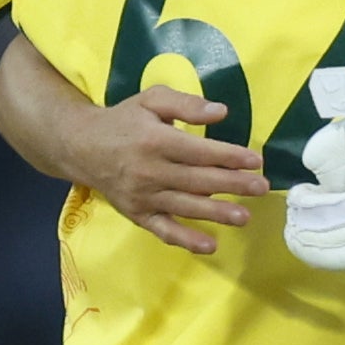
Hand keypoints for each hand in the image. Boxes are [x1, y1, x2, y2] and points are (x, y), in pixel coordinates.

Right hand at [78, 83, 267, 255]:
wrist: (82, 147)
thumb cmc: (124, 120)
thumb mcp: (152, 100)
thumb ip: (186, 104)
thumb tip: (221, 112)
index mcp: (155, 140)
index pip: (199, 151)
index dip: (229, 157)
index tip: (255, 161)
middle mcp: (149, 170)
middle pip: (197, 180)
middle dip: (233, 185)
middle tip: (262, 188)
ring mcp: (143, 196)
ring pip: (186, 206)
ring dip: (217, 214)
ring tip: (244, 216)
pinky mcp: (138, 214)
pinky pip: (164, 230)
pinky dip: (186, 239)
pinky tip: (210, 245)